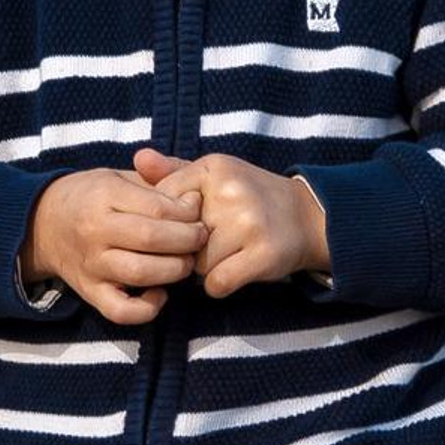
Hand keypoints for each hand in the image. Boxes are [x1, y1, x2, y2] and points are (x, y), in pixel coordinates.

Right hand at [21, 166, 208, 323]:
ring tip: (185, 262)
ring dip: (175, 270)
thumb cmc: (92, 197)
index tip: (197, 213)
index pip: (159, 207)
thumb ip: (157, 184)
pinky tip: (160, 294)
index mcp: (104, 196)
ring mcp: (91, 265)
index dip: (188, 213)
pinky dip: (147, 309)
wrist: (43, 223)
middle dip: (188, 240)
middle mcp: (95, 231)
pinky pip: (120, 311)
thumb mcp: (119, 177)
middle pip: (152, 239)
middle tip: (200, 238)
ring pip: (141, 274)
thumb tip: (195, 201)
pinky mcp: (90, 292)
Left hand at [132, 148, 329, 297]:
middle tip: (210, 242)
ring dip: (204, 268)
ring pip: (196, 263)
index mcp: (214, 168)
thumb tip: (139, 158)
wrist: (306, 217)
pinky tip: (232, 272)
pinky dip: (219, 285)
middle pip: (178, 237)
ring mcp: (249, 223)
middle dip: (187, 247)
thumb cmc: (249, 198)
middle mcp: (231, 192)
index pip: (164, 204)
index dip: (169, 224)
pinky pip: (217, 283)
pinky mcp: (264, 254)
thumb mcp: (214, 176)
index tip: (189, 225)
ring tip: (225, 254)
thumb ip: (174, 171)